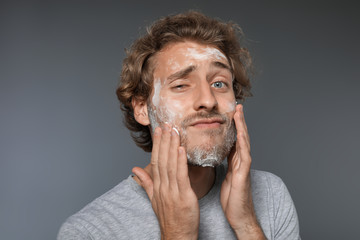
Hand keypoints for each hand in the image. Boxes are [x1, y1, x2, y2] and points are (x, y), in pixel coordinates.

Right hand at [132, 124, 198, 239]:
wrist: (177, 236)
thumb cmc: (169, 217)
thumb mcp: (154, 198)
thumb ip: (146, 182)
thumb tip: (135, 169)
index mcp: (157, 186)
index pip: (156, 160)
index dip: (157, 144)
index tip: (158, 130)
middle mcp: (162, 186)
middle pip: (162, 159)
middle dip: (163, 140)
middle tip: (166, 123)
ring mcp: (172, 191)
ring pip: (170, 164)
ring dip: (172, 146)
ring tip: (173, 130)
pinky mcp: (183, 196)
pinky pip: (181, 176)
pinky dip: (180, 161)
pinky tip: (181, 148)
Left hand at [220, 104, 265, 238]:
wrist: (239, 214)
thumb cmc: (232, 197)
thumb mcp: (226, 175)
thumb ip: (225, 162)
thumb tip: (219, 152)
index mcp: (235, 161)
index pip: (234, 138)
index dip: (233, 125)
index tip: (230, 111)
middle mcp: (241, 161)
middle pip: (241, 136)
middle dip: (239, 121)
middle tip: (238, 106)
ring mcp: (244, 166)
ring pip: (244, 142)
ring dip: (242, 126)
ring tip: (239, 112)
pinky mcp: (243, 174)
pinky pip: (244, 156)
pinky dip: (242, 144)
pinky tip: (240, 134)